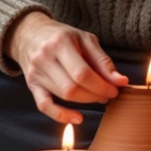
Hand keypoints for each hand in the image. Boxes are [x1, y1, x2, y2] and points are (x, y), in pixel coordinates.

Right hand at [5, 11, 127, 124]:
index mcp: (60, 43)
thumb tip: (121, 82)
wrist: (30, 33)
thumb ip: (103, 61)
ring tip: (97, 97)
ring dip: (85, 102)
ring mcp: (36, 73)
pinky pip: (44, 106)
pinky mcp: (32, 85)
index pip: (82, 73)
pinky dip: (61, 115)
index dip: (101, 86)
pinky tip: (77, 118)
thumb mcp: (85, 39)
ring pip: (63, 96)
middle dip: (95, 95)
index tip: (115, 89)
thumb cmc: (62, 36)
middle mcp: (44, 58)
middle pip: (72, 88)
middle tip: (107, 94)